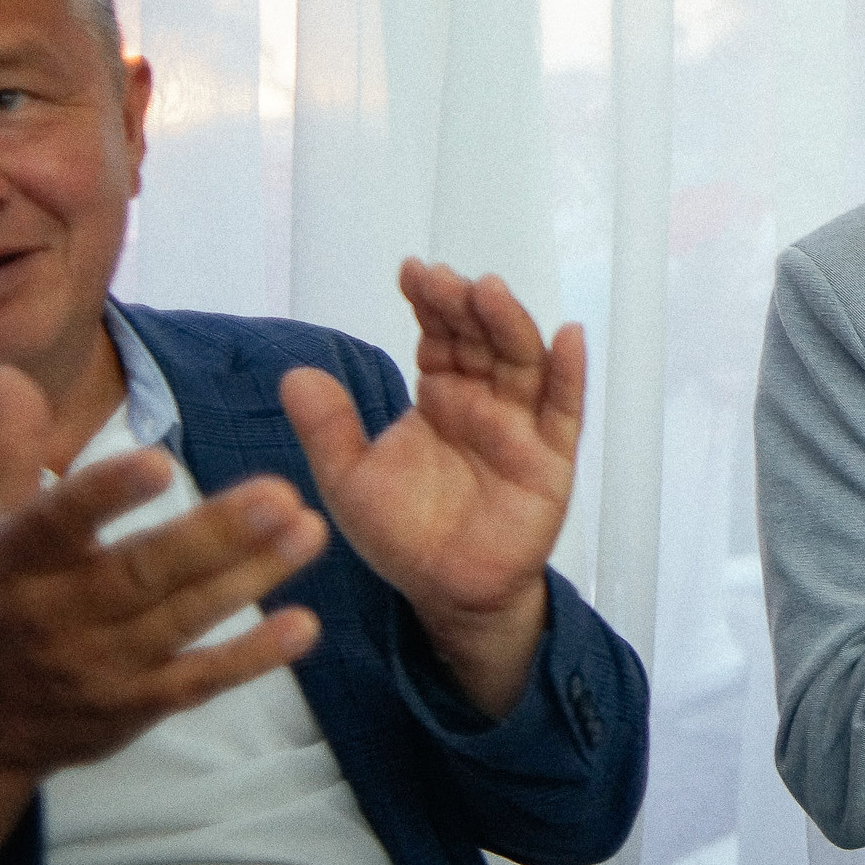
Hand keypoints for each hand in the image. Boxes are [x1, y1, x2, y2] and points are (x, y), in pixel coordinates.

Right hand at [0, 365, 325, 864]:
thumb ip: (11, 445)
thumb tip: (1, 366)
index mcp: (16, 560)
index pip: (58, 522)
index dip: (105, 494)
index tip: (160, 460)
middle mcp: (56, 614)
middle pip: (139, 572)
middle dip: (212, 535)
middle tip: (282, 491)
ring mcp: (100, 665)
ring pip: (181, 620)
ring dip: (250, 579)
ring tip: (311, 533)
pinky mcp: (137, 705)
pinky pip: (199, 680)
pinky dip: (251, 657)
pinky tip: (304, 627)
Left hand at [282, 259, 583, 717]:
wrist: (446, 593)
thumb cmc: (404, 533)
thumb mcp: (350, 480)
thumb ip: (328, 429)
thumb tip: (294, 374)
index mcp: (441, 395)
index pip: (440, 336)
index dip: (429, 303)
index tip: (411, 272)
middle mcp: (484, 400)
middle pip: (482, 339)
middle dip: (464, 305)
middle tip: (443, 280)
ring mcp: (521, 426)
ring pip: (522, 362)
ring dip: (510, 323)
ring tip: (489, 293)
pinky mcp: (551, 459)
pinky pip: (565, 410)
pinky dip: (569, 372)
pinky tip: (568, 336)